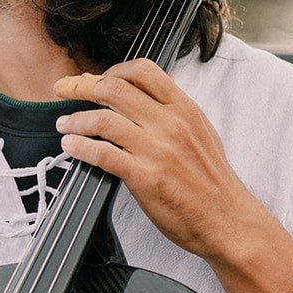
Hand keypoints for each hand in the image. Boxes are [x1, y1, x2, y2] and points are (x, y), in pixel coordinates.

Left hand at [53, 59, 292, 292]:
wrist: (228, 221)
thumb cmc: (213, 182)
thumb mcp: (201, 133)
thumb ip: (175, 112)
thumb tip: (147, 94)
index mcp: (185, 109)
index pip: (143, 71)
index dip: (112, 70)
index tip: (95, 79)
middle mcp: (170, 123)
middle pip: (115, 89)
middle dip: (82, 86)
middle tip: (65, 92)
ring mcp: (157, 150)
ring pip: (103, 119)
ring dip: (75, 119)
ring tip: (63, 124)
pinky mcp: (145, 177)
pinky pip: (103, 154)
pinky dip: (80, 147)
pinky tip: (70, 146)